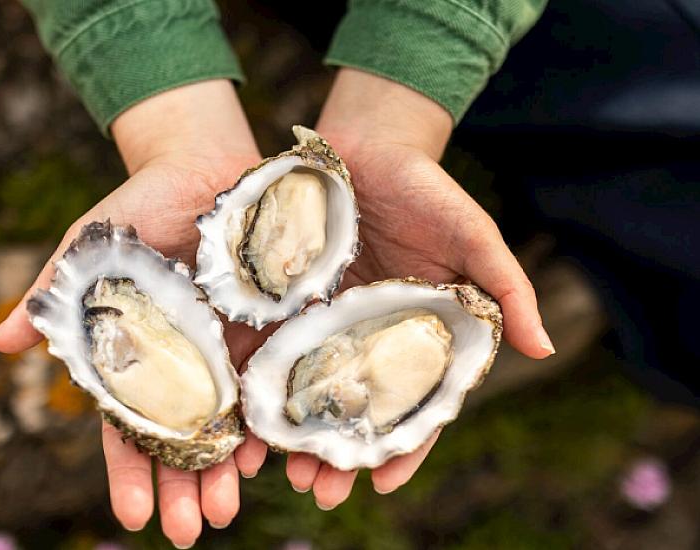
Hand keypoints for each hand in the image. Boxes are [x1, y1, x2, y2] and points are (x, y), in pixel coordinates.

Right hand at [0, 81, 267, 547]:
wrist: (202, 162)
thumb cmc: (136, 204)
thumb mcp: (89, 247)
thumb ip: (52, 296)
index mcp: (135, 354)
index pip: (127, 426)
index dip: (128, 472)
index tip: (131, 516)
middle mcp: (182, 362)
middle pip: (181, 438)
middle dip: (183, 487)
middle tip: (191, 530)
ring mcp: (226, 348)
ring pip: (227, 423)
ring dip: (227, 470)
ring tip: (231, 509)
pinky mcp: (266, 327)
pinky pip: (270, 381)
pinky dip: (271, 419)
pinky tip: (276, 455)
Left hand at [284, 68, 554, 508]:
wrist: (369, 145)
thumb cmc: (428, 190)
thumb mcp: (474, 234)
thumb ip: (508, 288)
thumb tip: (544, 348)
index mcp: (421, 336)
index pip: (415, 404)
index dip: (403, 445)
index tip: (382, 484)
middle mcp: (373, 338)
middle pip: (355, 408)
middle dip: (338, 453)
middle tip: (318, 490)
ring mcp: (329, 322)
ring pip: (311, 388)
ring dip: (295, 430)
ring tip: (277, 469)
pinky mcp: (291, 300)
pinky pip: (275, 346)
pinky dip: (263, 381)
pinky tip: (246, 411)